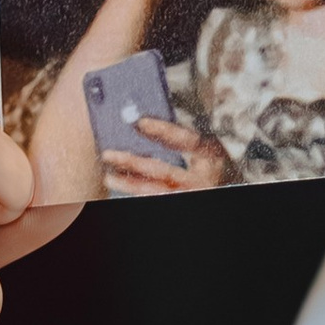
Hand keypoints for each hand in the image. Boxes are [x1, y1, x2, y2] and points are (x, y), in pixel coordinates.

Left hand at [100, 115, 232, 196]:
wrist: (215, 188)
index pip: (188, 140)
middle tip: (109, 154)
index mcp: (211, 156)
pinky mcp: (183, 202)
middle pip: (165, 170)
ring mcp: (193, 193)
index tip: (139, 122)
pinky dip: (140, 193)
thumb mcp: (203, 151)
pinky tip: (125, 187)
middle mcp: (203, 179)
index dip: (164, 130)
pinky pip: (157, 199)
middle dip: (134, 162)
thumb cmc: (209, 167)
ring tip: (109, 177)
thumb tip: (141, 123)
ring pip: (157, 191)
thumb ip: (179, 140)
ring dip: (130, 185)